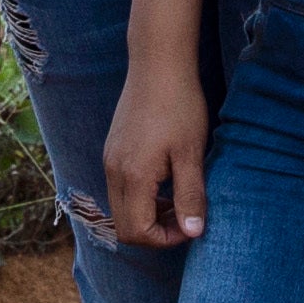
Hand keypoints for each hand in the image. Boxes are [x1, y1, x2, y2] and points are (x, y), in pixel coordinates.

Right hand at [101, 61, 212, 248]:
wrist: (158, 63)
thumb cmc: (179, 105)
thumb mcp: (191, 153)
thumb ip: (190, 196)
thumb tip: (193, 233)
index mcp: (132, 175)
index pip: (138, 232)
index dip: (166, 239)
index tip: (192, 224)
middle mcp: (113, 170)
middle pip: (124, 226)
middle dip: (155, 232)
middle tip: (186, 217)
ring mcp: (109, 159)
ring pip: (121, 208)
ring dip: (148, 215)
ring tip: (179, 199)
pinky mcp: (112, 149)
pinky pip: (120, 189)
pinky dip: (141, 197)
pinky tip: (166, 180)